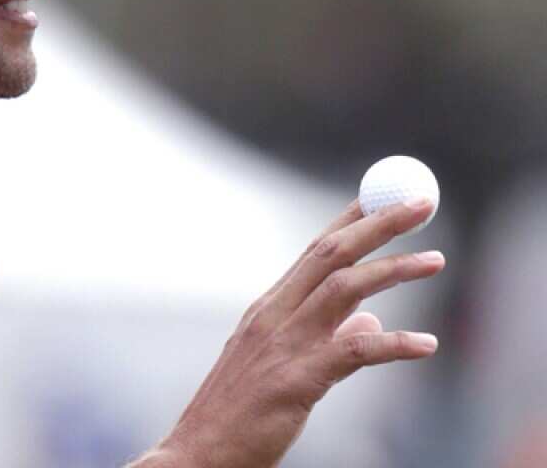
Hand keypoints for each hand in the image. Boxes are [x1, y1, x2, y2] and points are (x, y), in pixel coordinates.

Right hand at [156, 199, 444, 467]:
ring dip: (394, 270)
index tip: (385, 195)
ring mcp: (283, 346)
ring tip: (436, 260)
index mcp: (267, 310)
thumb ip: (322, 335)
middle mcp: (274, 317)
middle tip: (421, 203)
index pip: (314, 251)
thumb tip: (370, 317)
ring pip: (344, 290)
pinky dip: (394, 344)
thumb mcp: (276, 366)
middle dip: (379, 224)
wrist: (199, 452)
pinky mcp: (296, 381)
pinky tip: (426, 345)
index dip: (352, 218)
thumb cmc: (236, 415)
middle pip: (331, 255)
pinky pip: (354, 352)